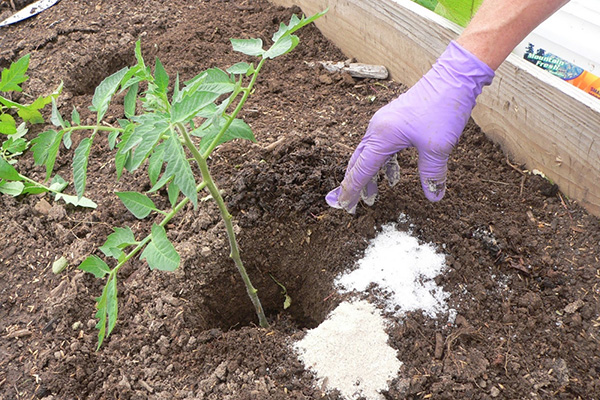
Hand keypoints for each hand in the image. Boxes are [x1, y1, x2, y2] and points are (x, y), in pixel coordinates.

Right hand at [326, 41, 494, 212]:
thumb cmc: (443, 108)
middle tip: (348, 204)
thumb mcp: (438, 147)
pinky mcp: (393, 120)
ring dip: (369, 175)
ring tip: (371, 196)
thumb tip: (433, 196)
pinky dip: (382, 164)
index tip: (344, 206)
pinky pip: (381, 147)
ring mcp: (384, 123)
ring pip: (369, 155)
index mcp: (382, 136)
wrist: (453, 77)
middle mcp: (377, 128)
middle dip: (354, 184)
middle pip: (359, 162)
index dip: (352, 190)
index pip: (362, 170)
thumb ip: (431, 174)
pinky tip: (391, 176)